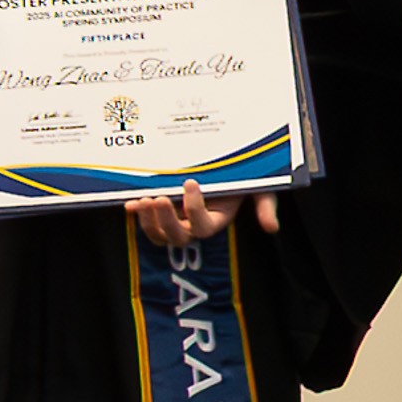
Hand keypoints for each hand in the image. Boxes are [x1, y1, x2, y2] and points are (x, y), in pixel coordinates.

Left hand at [127, 180, 279, 247]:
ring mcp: (178, 220)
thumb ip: (265, 206)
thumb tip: (272, 229)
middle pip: (178, 237)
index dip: (194, 209)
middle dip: (166, 220)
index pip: (203, 226)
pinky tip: (129, 203)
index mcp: (217, 220)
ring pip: (159, 236)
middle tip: (159, 198)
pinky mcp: (165, 211)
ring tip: (143, 201)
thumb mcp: (261, 188)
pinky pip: (148, 222)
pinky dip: (137, 215)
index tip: (190, 182)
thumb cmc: (245, 177)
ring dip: (148, 222)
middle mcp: (195, 225)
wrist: (229, 164)